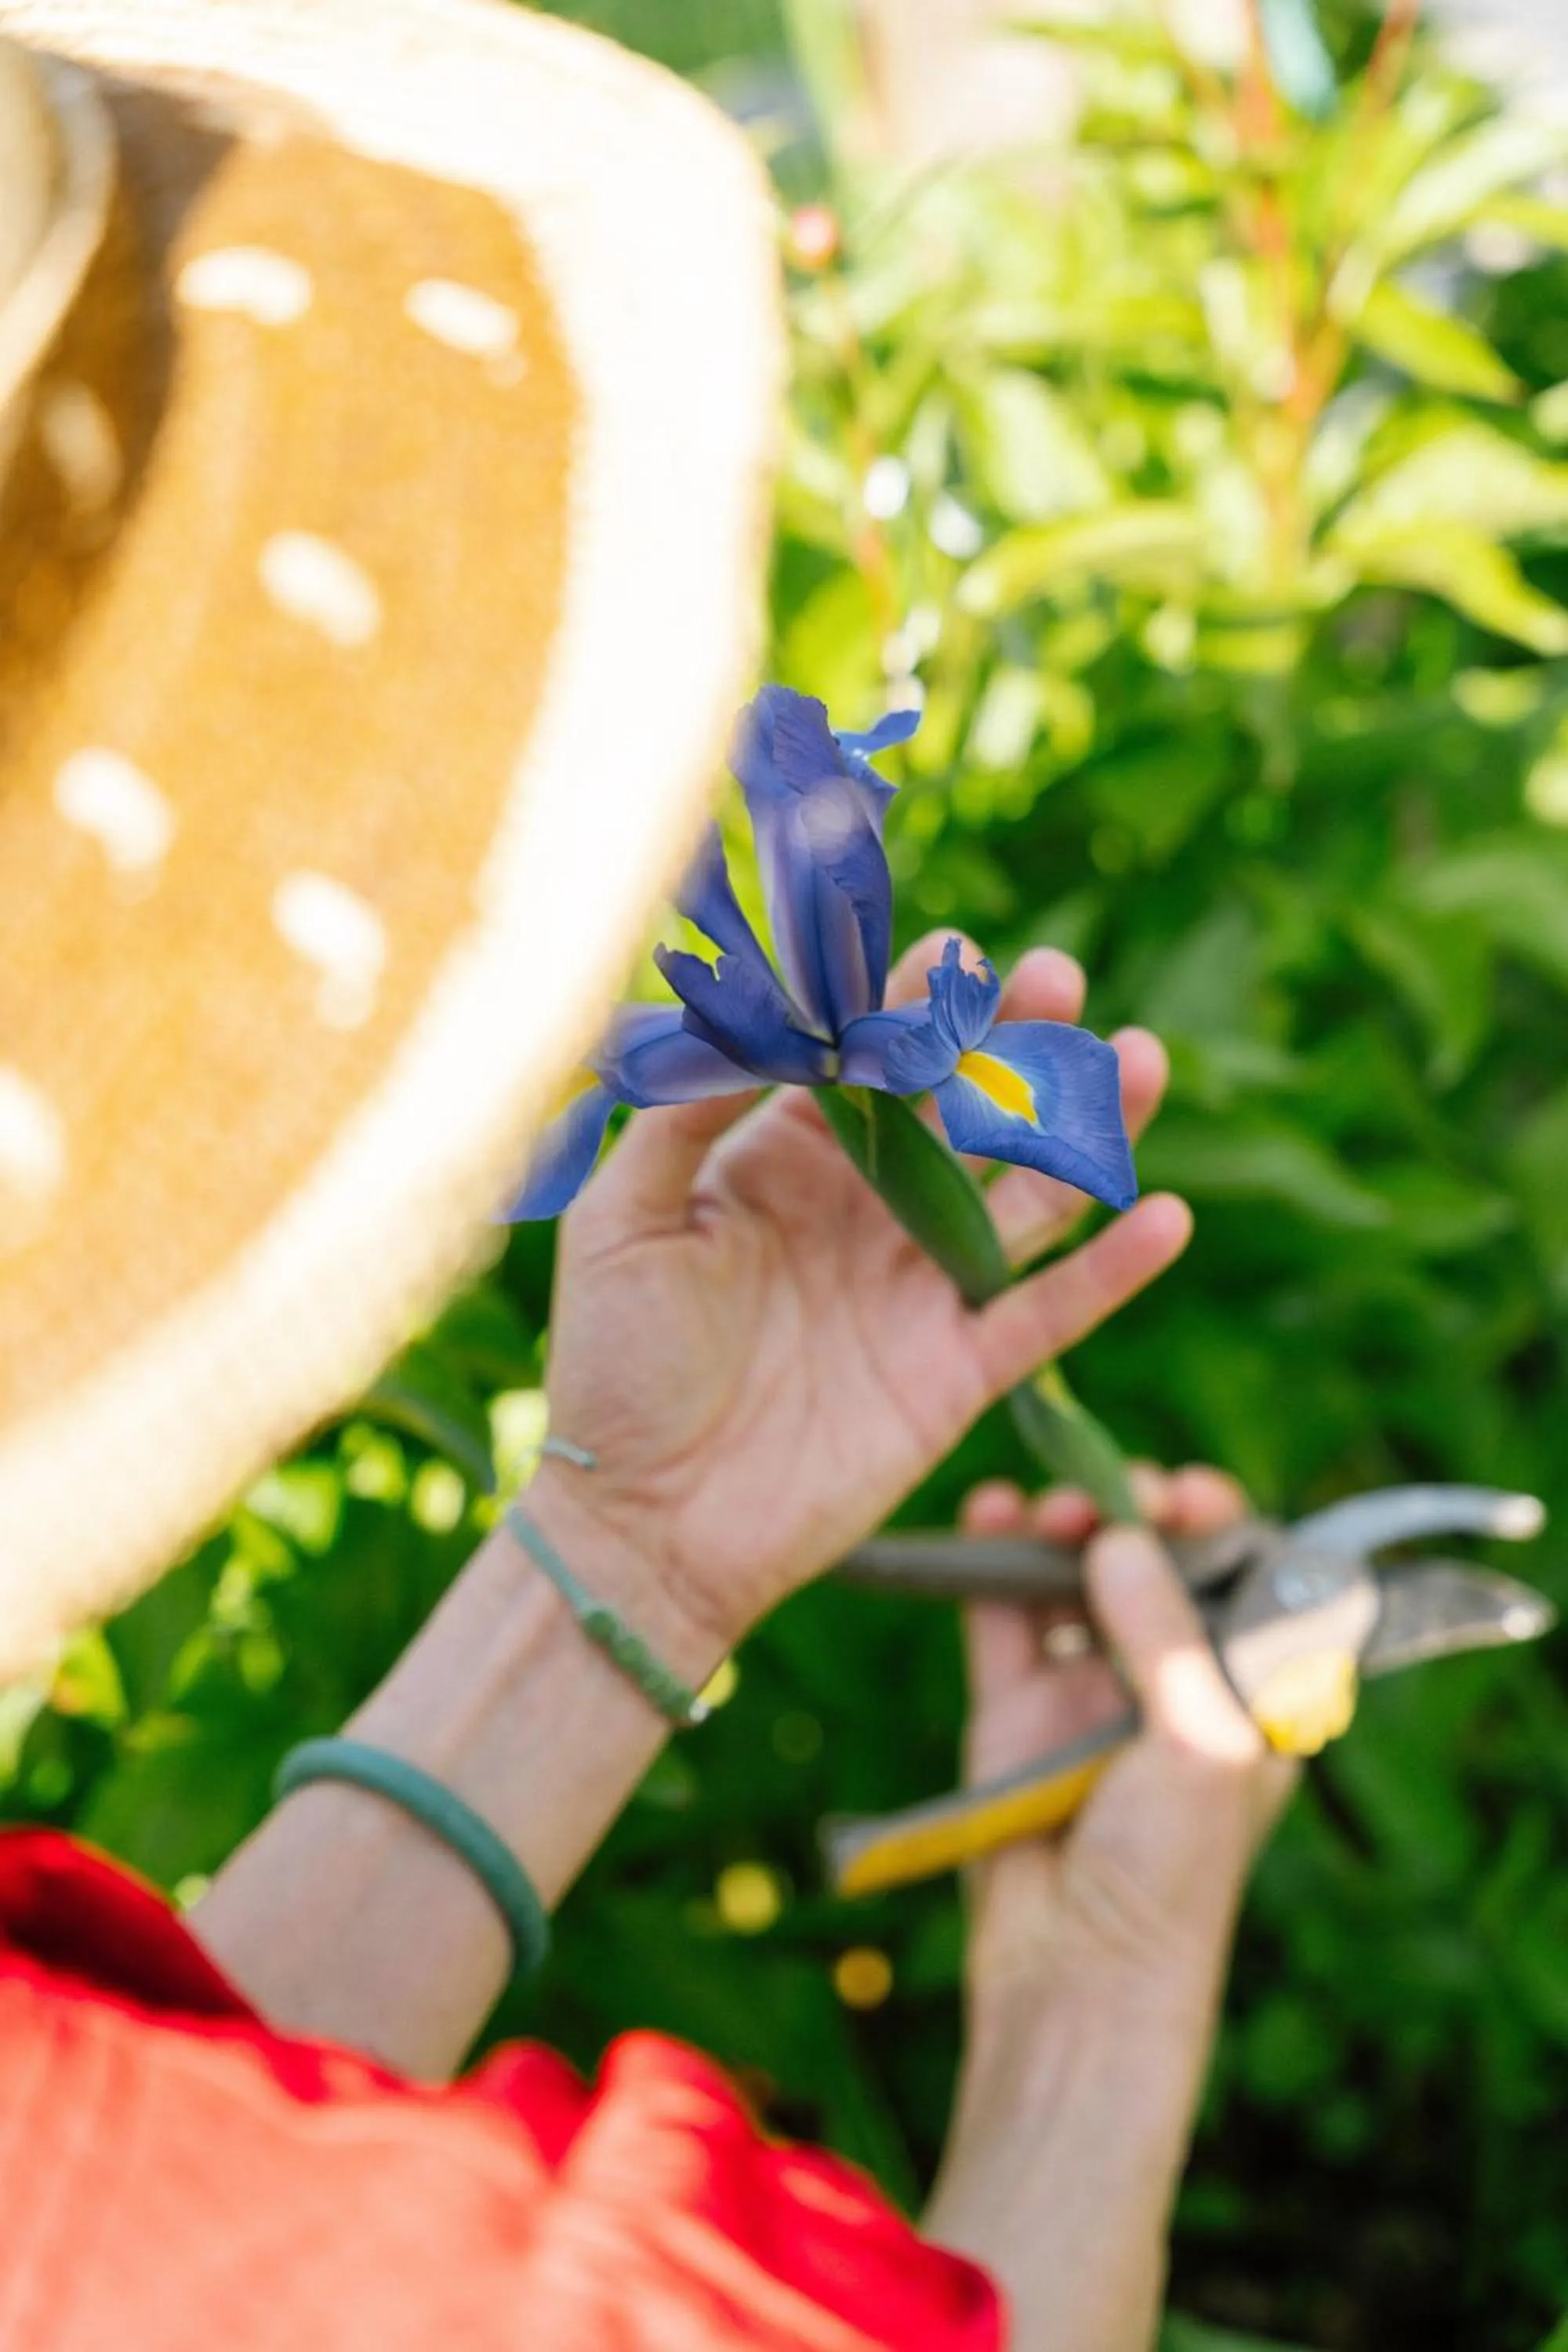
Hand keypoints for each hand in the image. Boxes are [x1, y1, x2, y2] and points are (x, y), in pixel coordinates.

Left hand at [530, 940, 1189, 1657]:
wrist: (642, 1527)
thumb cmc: (612, 1369)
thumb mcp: (621, 1224)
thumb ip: (677, 1117)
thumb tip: (743, 1012)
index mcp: (783, 1162)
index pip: (862, 1063)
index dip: (905, 1007)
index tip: (949, 954)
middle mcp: (864, 1212)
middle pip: (960, 1108)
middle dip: (1013, 1039)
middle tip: (1057, 981)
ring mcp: (918, 1290)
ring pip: (1025, 1193)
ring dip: (1085, 1129)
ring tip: (1137, 1060)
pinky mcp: (957, 1373)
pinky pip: (1048, 1312)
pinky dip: (1110, 1270)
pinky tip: (1164, 1216)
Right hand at [926, 1467, 1296, 2351]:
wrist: (1074, 1976)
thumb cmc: (1169, 1878)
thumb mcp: (1199, 1746)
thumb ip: (1164, 1634)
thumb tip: (1120, 1536)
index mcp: (1246, 1692)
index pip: (1242, 1577)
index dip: (1217, 1523)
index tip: (1184, 1494)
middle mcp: (1168, 1682)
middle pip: (1152, 1562)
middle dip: (1128, 1512)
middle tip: (1106, 1497)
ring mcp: (1086, 1690)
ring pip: (1074, 1577)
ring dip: (1060, 1526)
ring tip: (1042, 1507)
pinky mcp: (1012, 1708)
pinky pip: (1001, 1615)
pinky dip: (990, 1561)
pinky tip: (986, 1514)